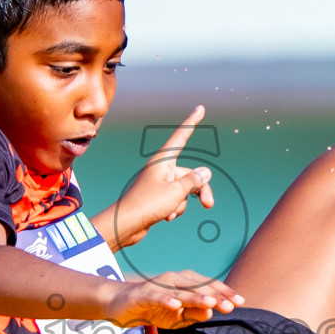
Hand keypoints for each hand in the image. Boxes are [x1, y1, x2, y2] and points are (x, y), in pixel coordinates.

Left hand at [100, 105, 215, 250]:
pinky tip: (166, 217)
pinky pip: (175, 200)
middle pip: (190, 174)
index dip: (192, 122)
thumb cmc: (148, 204)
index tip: (200, 108)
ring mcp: (159, 183)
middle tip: (208, 204)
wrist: (126, 225)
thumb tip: (205, 172)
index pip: (181, 137)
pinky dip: (174, 209)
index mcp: (163, 161)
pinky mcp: (157, 197)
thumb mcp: (176, 192)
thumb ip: (194, 181)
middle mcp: (161, 169)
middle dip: (200, 190)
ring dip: (182, 203)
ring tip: (171, 212)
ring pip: (183, 189)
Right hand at [106, 271, 242, 328]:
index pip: (208, 287)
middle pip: (198, 287)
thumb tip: (211, 313)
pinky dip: (166, 299)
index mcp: (185, 283)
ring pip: (180, 291)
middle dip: (216, 296)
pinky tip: (176, 305)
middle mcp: (174, 280)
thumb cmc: (152, 308)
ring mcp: (158, 285)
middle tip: (231, 305)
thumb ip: (194, 314)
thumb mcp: (177, 316)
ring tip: (210, 303)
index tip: (241, 301)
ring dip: (195, 296)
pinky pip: (156, 296)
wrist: (119, 304)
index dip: (224, 292)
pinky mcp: (143, 294)